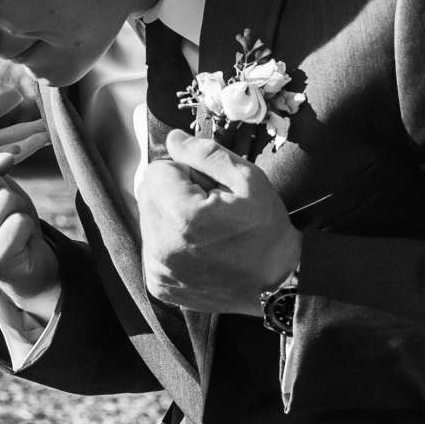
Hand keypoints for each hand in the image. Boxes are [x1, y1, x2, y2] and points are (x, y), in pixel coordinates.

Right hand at [0, 110, 58, 307]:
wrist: (25, 264)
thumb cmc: (2, 217)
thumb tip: (7, 157)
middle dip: (3, 189)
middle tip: (3, 212)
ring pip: (5, 199)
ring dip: (18, 210)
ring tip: (11, 227)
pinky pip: (19, 223)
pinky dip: (28, 229)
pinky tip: (20, 244)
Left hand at [137, 129, 301, 314]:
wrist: (277, 284)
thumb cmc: (267, 230)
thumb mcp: (249, 181)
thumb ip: (207, 155)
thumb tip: (173, 139)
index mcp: (183, 217)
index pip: (157, 170)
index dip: (185, 172)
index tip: (209, 188)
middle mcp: (162, 246)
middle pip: (147, 194)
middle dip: (174, 192)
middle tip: (208, 207)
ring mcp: (158, 269)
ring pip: (147, 219)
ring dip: (170, 215)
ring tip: (204, 229)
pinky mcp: (158, 284)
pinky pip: (152, 246)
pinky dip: (170, 241)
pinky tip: (198, 248)